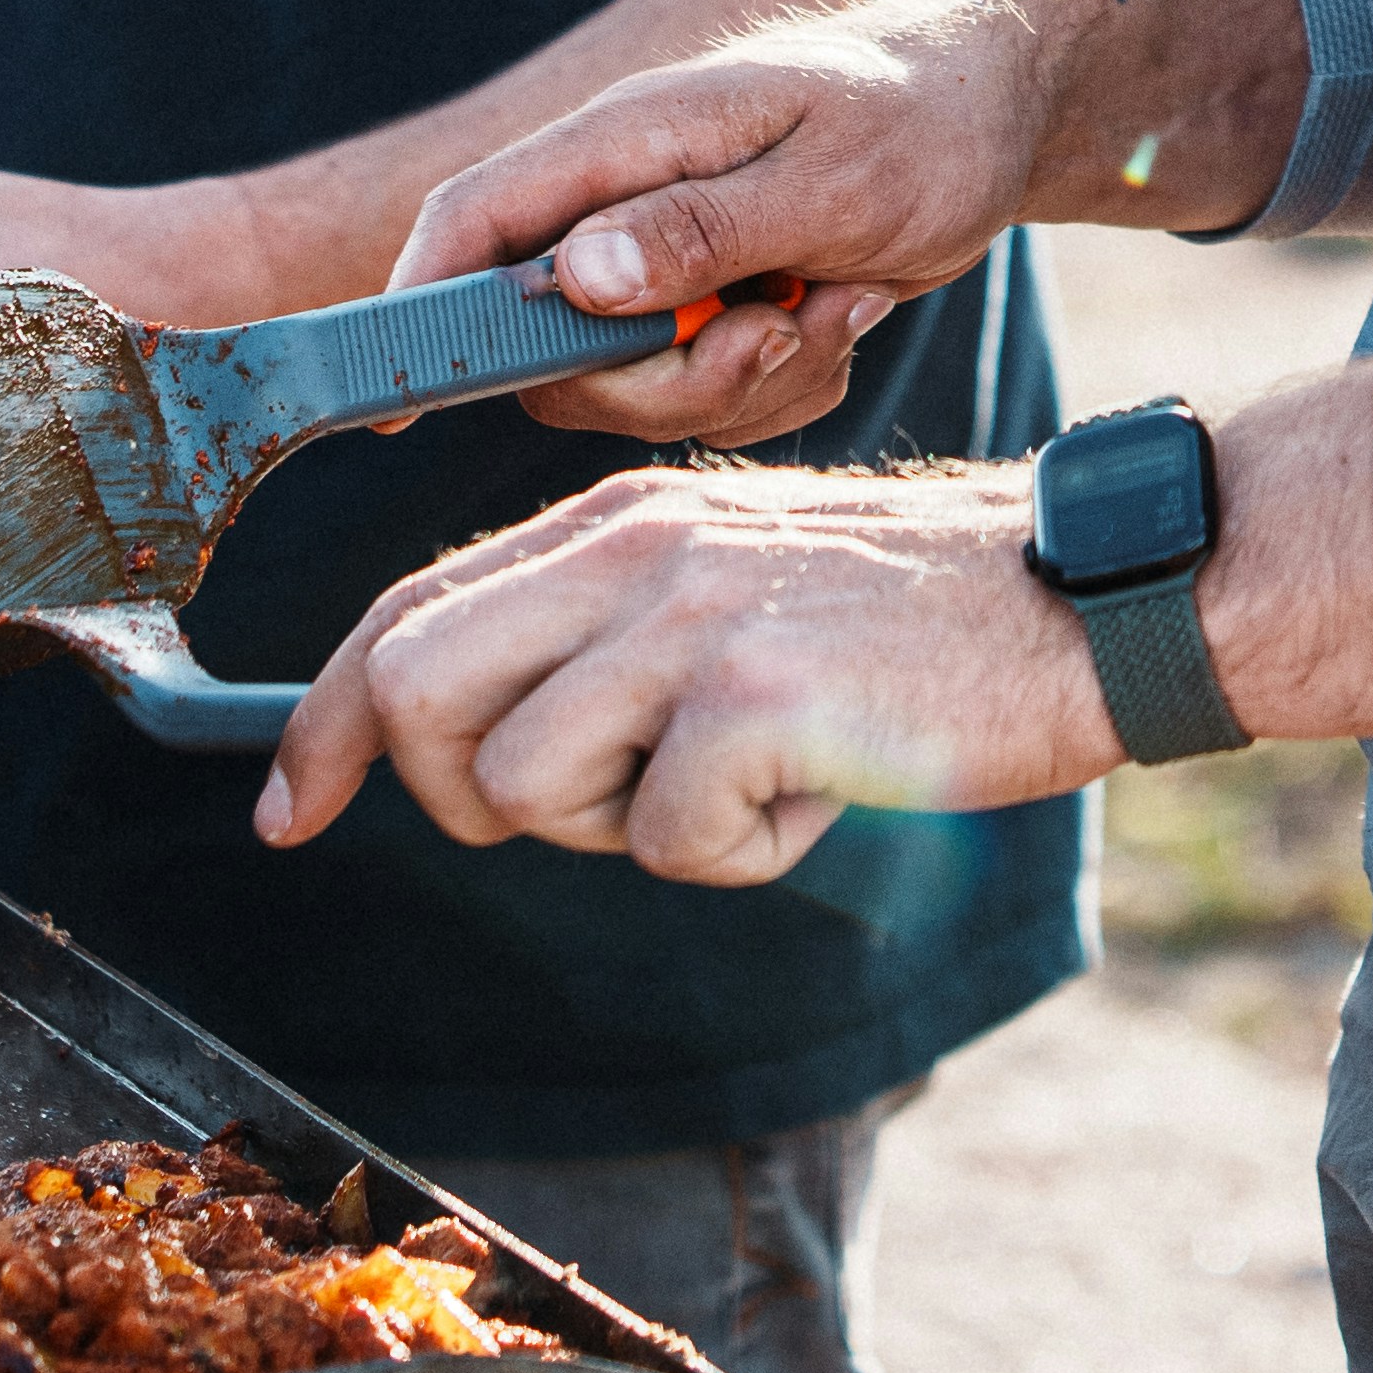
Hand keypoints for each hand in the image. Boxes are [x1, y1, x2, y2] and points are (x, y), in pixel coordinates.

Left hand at [259, 461, 1112, 882]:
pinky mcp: (760, 696)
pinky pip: (665, 840)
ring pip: (526, 784)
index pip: (404, 610)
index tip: (287, 812)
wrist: (1084, 595)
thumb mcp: (730, 582)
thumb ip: (600, 632)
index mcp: (616, 518)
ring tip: (740, 781)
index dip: (326, 724)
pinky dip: (738, 854)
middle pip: (419, 692)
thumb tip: (472, 742)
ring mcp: (693, 616)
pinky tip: (817, 791)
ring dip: (622, 830)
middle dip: (460, 792)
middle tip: (589, 808)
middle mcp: (634, 548)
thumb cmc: (911, 621)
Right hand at [387, 22, 1037, 450]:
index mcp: (624, 142)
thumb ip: (701, 229)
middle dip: (666, 378)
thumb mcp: (828, 179)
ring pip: (634, 387)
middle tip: (780, 330)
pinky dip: (784, 382)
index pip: (472, 221)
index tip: (391, 402)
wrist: (996, 115)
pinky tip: (844, 310)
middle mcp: (623, 203)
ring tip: (835, 302)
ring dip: (746, 379)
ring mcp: (665, 258)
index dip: (413, 306)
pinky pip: (708, 398)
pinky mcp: (711, 305)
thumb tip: (576, 279)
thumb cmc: (921, 121)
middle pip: (553, 349)